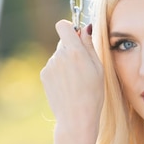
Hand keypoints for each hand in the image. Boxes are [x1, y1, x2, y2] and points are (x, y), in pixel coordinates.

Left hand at [40, 20, 103, 134]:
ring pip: (58, 55)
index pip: (63, 26)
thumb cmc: (93, 94)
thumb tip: (85, 28)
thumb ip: (90, 46)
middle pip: (63, 42)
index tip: (76, 35)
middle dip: (72, 48)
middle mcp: (59, 55)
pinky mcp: (44, 75)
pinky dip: (59, 72)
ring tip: (76, 81)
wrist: (76, 117)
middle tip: (83, 66)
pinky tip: (67, 85)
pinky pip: (53, 66)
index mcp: (75, 51)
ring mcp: (50, 65)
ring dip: (66, 62)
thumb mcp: (98, 68)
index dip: (70, 28)